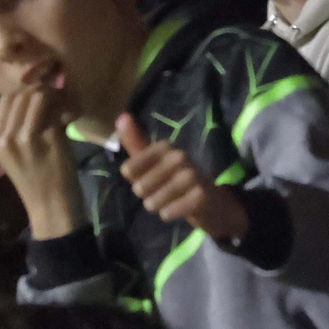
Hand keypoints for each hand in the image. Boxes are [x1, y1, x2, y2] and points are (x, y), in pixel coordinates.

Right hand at [0, 86, 86, 239]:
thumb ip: (16, 127)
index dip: (24, 93)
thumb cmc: (35, 180)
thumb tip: (32, 94)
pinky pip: (55, 108)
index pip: (5, 99)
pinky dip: (66, 107)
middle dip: (40, 91)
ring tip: (64, 107)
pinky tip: (71, 117)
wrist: (50, 205)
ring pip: (37, 96)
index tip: (42, 100)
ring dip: (54, 96)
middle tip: (57, 100)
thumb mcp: (14, 153)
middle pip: (20, 94)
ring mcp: (24, 136)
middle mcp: (4, 135)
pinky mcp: (47, 137)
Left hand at [117, 115, 247, 240]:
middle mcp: (180, 157)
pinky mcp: (202, 195)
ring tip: (159, 203)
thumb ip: (134, 141)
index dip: (132, 178)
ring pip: (156, 198)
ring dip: (154, 204)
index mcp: (164, 147)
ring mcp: (193, 176)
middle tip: (153, 193)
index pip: (129, 168)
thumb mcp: (151, 160)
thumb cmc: (171, 177)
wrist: (207, 198)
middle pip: (141, 186)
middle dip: (143, 194)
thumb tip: (121, 116)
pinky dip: (169, 212)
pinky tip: (168, 212)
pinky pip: (175, 208)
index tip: (141, 176)